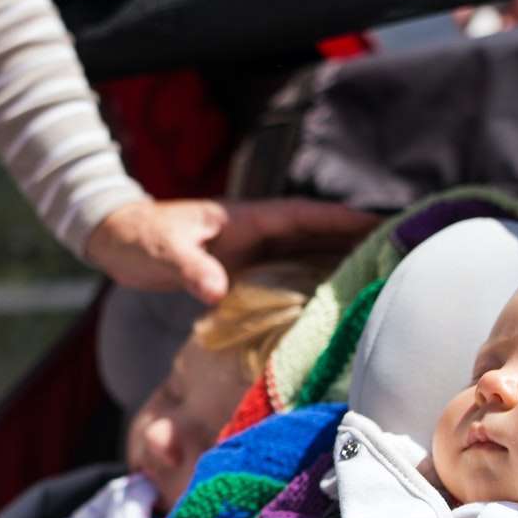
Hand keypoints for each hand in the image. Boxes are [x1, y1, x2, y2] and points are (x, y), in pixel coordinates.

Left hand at [83, 198, 377, 304]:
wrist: (116, 239)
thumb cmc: (141, 240)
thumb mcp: (165, 254)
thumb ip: (192, 269)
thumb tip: (218, 291)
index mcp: (248, 218)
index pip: (306, 215)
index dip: (343, 219)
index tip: (383, 223)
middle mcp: (256, 229)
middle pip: (317, 233)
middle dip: (356, 240)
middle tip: (401, 254)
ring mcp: (251, 247)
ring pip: (305, 252)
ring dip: (339, 261)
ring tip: (380, 279)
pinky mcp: (241, 266)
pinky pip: (286, 271)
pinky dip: (310, 280)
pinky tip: (330, 303)